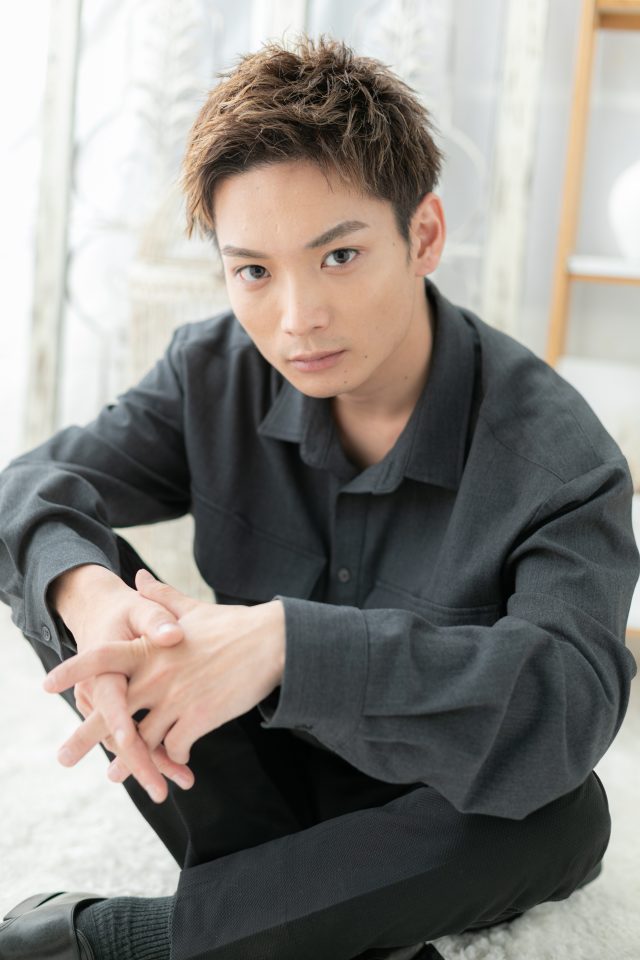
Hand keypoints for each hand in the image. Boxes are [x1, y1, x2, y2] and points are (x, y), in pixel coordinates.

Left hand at [43, 571, 285, 801]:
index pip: (101, 656)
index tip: (47, 684)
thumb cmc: (231, 624)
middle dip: (84, 736)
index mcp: (151, 646)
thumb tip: (139, 576)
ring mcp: (177, 698)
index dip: (73, 670)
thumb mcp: (191, 608)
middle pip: (110, 711)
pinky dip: (170, 757)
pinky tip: (172, 761)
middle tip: (62, 757)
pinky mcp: (199, 718)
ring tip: (114, 774)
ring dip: (129, 760)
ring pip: (140, 739)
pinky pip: (174, 747)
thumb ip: (160, 599)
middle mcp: (158, 673)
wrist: (272, 642)